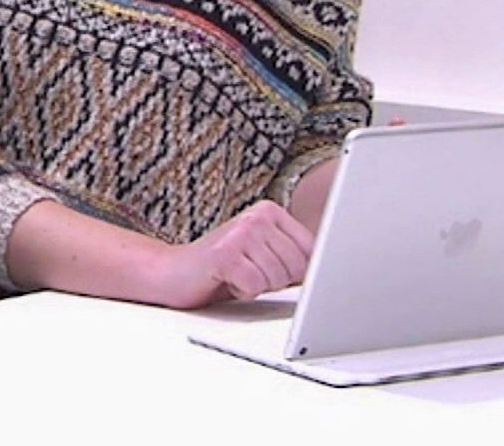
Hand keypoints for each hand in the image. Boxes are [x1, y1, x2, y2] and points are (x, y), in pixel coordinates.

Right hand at [148, 200, 315, 308]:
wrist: (173, 272)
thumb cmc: (223, 268)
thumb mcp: (263, 254)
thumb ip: (293, 256)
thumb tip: (331, 271)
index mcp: (270, 212)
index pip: (312, 251)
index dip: (295, 272)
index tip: (274, 270)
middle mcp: (256, 216)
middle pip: (297, 267)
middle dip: (275, 281)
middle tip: (249, 272)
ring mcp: (240, 232)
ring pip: (277, 278)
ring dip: (257, 286)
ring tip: (236, 274)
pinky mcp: (225, 254)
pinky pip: (255, 285)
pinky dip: (242, 291)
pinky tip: (226, 280)